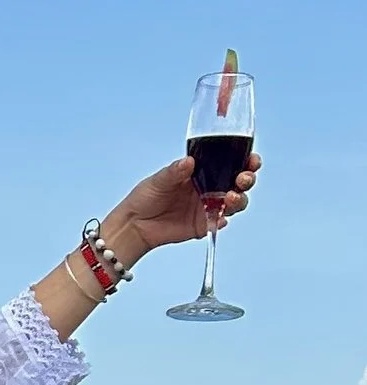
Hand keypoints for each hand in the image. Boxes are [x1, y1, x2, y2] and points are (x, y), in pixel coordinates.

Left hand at [107, 152, 260, 258]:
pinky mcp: (204, 225)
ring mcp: (209, 207)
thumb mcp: (159, 180)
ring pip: (235, 202)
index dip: (246, 160)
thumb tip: (189, 162)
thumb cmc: (145, 197)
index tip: (251, 159)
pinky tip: (219, 219)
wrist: (134, 224)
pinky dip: (222, 220)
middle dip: (247, 178)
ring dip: (239, 199)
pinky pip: (219, 222)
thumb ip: (175, 171)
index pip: (231, 163)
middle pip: (239, 182)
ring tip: (230, 198)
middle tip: (243, 178)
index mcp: (202, 172)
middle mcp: (210, 188)